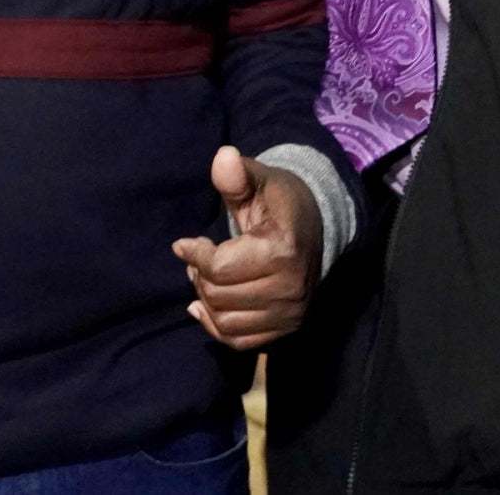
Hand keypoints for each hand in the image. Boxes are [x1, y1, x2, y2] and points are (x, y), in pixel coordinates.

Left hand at [171, 145, 321, 350]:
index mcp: (282, 250)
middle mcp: (290, 289)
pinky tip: (205, 306)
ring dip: (205, 300)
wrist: (315, 228)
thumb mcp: (259, 181)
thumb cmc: (279, 201)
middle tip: (197, 258)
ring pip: (225, 322)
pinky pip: (239, 342)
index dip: (194, 254)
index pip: (220, 268)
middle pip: (218, 296)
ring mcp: (290, 313)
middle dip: (199, 275)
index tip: (184, 243)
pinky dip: (216, 327)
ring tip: (205, 277)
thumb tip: (223, 156)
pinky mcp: (286, 328)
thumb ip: (237, 175)